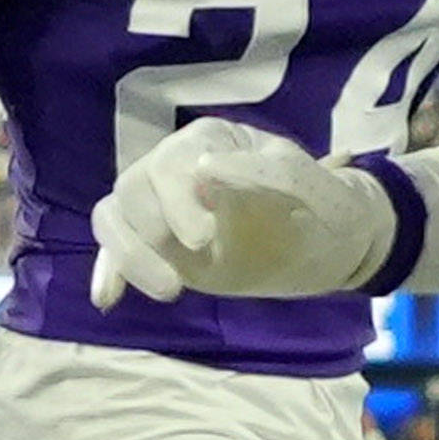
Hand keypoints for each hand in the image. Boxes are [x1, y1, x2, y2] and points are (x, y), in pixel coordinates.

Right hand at [86, 121, 397, 307]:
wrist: (330, 241)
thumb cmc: (320, 204)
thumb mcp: (302, 184)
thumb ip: (256, 172)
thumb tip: (204, 170)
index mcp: (209, 140)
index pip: (170, 162)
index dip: (177, 200)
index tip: (203, 239)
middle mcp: (175, 165)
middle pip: (132, 188)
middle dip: (151, 232)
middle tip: (185, 277)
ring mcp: (161, 204)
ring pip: (114, 217)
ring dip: (129, 256)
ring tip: (170, 292)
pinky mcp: (157, 243)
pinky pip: (117, 248)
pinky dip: (110, 271)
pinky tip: (108, 299)